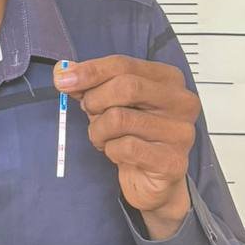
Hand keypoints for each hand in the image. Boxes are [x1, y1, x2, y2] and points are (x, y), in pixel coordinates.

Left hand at [54, 56, 200, 225]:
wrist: (151, 180)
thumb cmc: (133, 134)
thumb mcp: (110, 102)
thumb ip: (90, 84)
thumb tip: (64, 72)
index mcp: (168, 78)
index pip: (124, 64)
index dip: (90, 71)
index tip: (63, 80)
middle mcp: (181, 101)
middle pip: (126, 87)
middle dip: (96, 100)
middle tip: (88, 113)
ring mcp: (181, 131)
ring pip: (120, 118)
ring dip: (98, 130)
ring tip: (102, 137)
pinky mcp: (173, 161)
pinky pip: (126, 147)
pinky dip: (111, 150)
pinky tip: (117, 153)